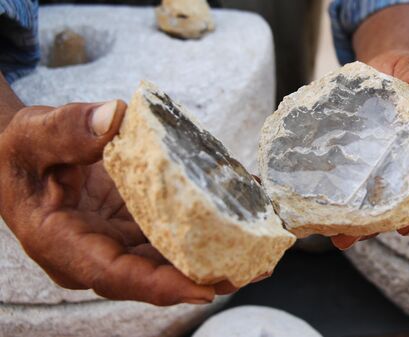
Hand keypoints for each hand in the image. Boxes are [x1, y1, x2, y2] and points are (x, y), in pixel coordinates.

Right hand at [0, 101, 235, 304]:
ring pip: (169, 258)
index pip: (115, 276)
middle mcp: (96, 253)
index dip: (161, 286)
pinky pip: (172, 232)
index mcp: (63, 244)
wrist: (25, 156)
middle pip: (154, 275)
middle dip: (205, 275)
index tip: (205, 288)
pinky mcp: (135, 226)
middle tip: (254, 267)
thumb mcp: (32, 136)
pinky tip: (238, 210)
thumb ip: (66, 130)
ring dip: (214, 254)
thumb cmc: (23, 153)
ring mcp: (118, 242)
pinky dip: (205, 225)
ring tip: (261, 245)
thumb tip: (114, 117)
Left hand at [331, 50, 408, 249]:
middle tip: (356, 238)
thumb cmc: (406, 73)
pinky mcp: (371, 172)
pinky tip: (328, 219)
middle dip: (383, 224)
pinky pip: (364, 193)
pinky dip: (350, 208)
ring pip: (384, 204)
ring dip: (363, 225)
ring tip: (338, 238)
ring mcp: (395, 172)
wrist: (386, 75)